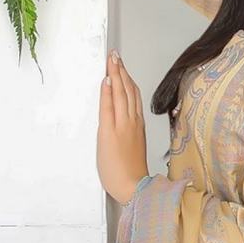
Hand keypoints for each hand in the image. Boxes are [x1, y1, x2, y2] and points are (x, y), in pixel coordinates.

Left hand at [97, 50, 149, 204]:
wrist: (134, 187)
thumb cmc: (132, 172)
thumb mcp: (132, 147)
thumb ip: (128, 132)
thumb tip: (122, 121)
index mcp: (137, 125)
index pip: (133, 96)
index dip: (127, 79)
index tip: (122, 66)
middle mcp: (131, 122)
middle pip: (127, 90)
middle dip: (121, 70)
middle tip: (116, 55)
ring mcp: (122, 125)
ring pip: (120, 94)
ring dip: (115, 74)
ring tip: (112, 59)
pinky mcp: (110, 132)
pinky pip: (110, 107)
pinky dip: (109, 91)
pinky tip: (106, 79)